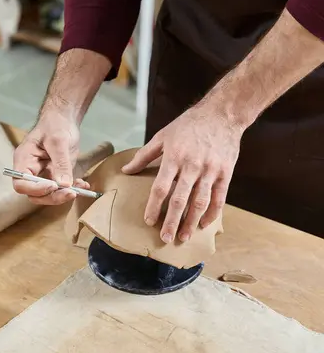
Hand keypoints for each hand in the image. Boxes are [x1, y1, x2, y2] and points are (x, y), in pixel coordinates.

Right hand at [13, 105, 88, 204]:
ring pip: (49, 195)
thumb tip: (64, 185)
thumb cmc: (55, 125)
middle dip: (52, 196)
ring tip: (79, 189)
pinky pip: (62, 189)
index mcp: (24, 160)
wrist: (64, 120)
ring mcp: (43, 174)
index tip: (53, 185)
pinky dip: (73, 189)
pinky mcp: (56, 175)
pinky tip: (84, 185)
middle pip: (35, 194)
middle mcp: (31, 171)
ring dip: (64, 195)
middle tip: (70, 193)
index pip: (21, 183)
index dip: (36, 189)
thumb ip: (61, 163)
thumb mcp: (58, 141)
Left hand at [122, 103, 243, 242]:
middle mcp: (192, 166)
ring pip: (200, 202)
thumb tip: (126, 170)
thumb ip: (144, 155)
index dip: (154, 206)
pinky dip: (212, 213)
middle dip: (172, 221)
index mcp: (174, 157)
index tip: (148, 221)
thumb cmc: (189, 124)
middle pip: (180, 199)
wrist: (222, 114)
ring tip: (184, 237)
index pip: (161, 187)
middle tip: (165, 238)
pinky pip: (219, 198)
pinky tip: (204, 224)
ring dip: (192, 222)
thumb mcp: (163, 135)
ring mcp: (210, 170)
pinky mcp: (225, 173)